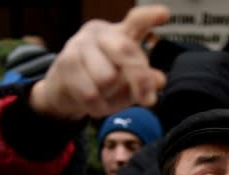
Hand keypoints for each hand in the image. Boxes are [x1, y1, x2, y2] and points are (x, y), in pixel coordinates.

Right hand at [29, 4, 170, 120]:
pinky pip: (90, 94)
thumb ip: (144, 81)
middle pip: (125, 50)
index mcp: (121, 34)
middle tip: (149, 100)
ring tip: (104, 94)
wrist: (64, 91)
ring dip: (109, 95)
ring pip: (106, 77)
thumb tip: (159, 80)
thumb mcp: (128, 84)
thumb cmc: (102, 83)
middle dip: (139, 78)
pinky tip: (95, 104)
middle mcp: (101, 33)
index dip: (149, 17)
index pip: (136, 20)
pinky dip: (97, 106)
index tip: (164, 15)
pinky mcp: (66, 62)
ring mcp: (81, 44)